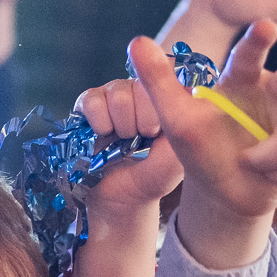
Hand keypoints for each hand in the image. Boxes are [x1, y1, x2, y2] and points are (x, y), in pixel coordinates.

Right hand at [75, 78, 182, 213]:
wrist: (123, 196)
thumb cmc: (154, 174)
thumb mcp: (181, 151)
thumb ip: (187, 119)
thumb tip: (186, 86)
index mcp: (164, 97)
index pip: (163, 80)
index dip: (157, 110)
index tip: (156, 134)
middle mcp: (140, 89)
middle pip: (140, 84)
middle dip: (141, 120)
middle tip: (140, 140)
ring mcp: (114, 94)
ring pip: (118, 93)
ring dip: (122, 125)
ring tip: (123, 141)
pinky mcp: (90, 104)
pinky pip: (93, 100)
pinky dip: (100, 121)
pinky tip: (104, 135)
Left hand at [131, 22, 276, 266]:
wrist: (223, 192)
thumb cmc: (201, 148)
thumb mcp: (176, 119)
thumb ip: (158, 81)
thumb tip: (136, 41)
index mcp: (243, 81)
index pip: (249, 57)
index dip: (258, 42)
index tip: (264, 26)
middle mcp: (274, 94)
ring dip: (271, 158)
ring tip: (249, 164)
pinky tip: (269, 176)